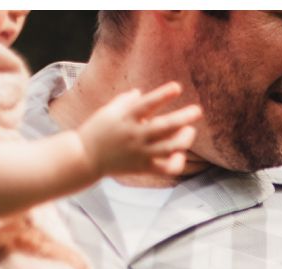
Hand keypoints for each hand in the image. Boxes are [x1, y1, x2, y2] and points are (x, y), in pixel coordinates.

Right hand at [78, 82, 202, 176]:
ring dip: (184, 139)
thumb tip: (140, 93)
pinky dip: (177, 162)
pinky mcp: (142, 168)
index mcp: (125, 117)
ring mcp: (140, 152)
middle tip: (197, 111)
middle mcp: (134, 135)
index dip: (162, 95)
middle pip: (164, 126)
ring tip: (190, 131)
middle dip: (183, 118)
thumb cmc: (96, 131)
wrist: (84, 158)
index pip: (147, 104)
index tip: (177, 87)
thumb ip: (125, 101)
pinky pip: (166, 168)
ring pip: (169, 148)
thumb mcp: (107, 112)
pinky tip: (180, 155)